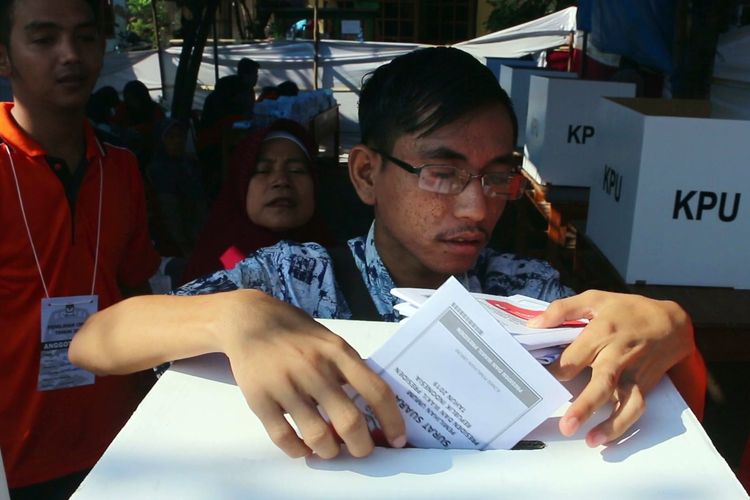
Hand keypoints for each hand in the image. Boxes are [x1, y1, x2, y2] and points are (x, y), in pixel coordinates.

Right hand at [221, 291, 406, 458]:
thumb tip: (375, 407)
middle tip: (362, 451)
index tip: (397, 439)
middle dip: (362, 446)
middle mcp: (314, 368)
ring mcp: (286, 384)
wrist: (250, 320)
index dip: (391, 420)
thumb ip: (350, 368)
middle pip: (349, 420)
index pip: (376, 390)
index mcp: (338, 352)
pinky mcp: (260, 399)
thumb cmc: (297, 334)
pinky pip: (284, 437)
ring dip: (331, 452)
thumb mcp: (330, 341)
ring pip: (317, 435)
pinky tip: (304, 448)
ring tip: (332, 450)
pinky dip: (299, 451)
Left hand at [527, 290, 693, 446]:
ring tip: (589, 439)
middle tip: (567, 425)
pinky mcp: (643, 385)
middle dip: (585, 405)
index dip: (554, 371)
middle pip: (603, 382)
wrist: (671, 322)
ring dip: (610, 423)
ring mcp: (633, 373)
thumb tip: (534, 324)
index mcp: (602, 332)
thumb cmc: (627, 310)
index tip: (536, 383)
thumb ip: (562, 309)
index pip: (574, 356)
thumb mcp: (595, 298)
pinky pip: (635, 408)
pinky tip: (604, 439)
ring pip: (625, 401)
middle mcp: (618, 355)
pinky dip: (623, 426)